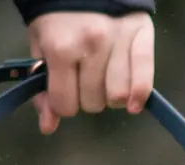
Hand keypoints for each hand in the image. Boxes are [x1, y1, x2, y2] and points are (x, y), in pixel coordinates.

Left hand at [26, 11, 155, 134]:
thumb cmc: (58, 17)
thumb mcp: (40, 47)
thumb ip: (43, 89)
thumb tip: (48, 127)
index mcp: (61, 48)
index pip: (65, 105)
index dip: (63, 103)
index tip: (64, 91)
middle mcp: (91, 46)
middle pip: (92, 103)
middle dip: (86, 98)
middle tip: (84, 79)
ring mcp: (118, 42)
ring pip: (117, 97)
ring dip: (110, 97)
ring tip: (105, 80)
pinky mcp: (141, 37)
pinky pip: (144, 80)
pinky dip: (138, 97)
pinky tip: (132, 103)